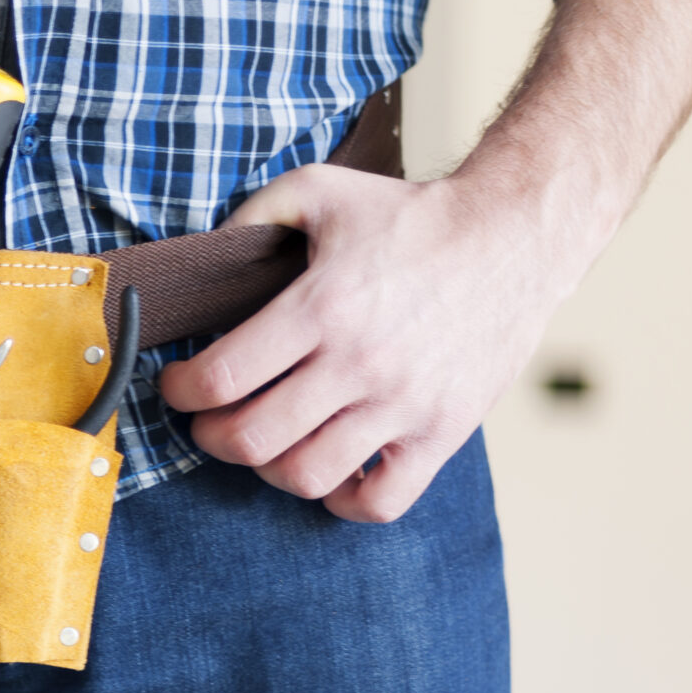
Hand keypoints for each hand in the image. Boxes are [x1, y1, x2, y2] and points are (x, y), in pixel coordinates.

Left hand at [156, 165, 569, 522]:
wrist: (515, 234)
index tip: (177, 386)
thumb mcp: (321, 190)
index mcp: (322, 307)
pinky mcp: (443, 433)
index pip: (221, 378)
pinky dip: (342, 500)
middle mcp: (361, 363)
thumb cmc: (411, 216)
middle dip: (210, 436)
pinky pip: (379, 503)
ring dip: (267, 468)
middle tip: (209, 421)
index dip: (181, 392)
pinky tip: (329, 468)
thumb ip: (252, 215)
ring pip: (306, 476)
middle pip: (252, 439)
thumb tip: (203, 255)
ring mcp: (405, 405)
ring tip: (267, 441)